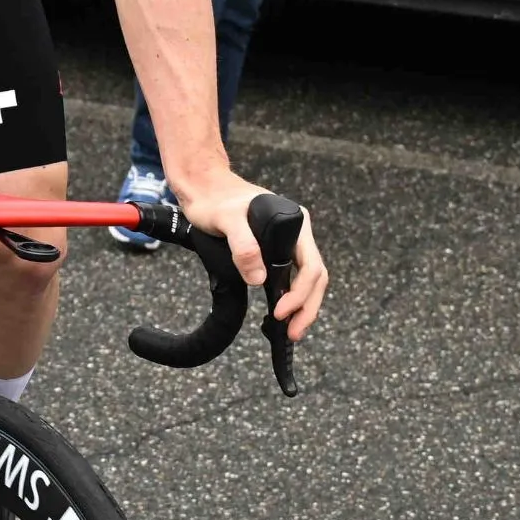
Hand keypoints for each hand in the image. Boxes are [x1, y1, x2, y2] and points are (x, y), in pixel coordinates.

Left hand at [170, 166, 329, 340]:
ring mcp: (288, 243)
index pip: (310, 266)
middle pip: (315, 276)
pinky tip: (282, 311)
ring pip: (306, 279)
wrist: (204, 186)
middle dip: (307, 307)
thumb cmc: (215, 198)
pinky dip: (291, 296)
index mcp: (295, 223)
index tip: (281, 312)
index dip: (300, 293)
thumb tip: (260, 279)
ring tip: (291, 329)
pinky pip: (291, 276)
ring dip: (303, 305)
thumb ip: (243, 246)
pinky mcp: (275, 250)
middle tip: (293, 333)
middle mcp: (297, 234)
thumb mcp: (226, 219)